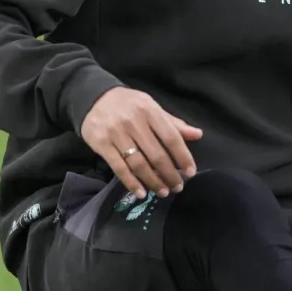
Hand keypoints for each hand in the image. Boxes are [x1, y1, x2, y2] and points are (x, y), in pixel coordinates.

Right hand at [80, 87, 201, 198]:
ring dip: (153, 182)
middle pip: (156, 155)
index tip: (190, 173)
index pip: (171, 137)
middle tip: (177, 187)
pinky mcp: (102, 144)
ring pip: (138, 164)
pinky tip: (141, 193)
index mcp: (150, 111)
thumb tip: (198, 135)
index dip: (183, 157)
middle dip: (169, 175)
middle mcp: (133, 122)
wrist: (93, 97)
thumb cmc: (129, 104)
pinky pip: (119, 168)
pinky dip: (131, 183)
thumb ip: (173, 123)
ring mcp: (116, 134)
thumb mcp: (152, 107)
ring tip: (162, 192)